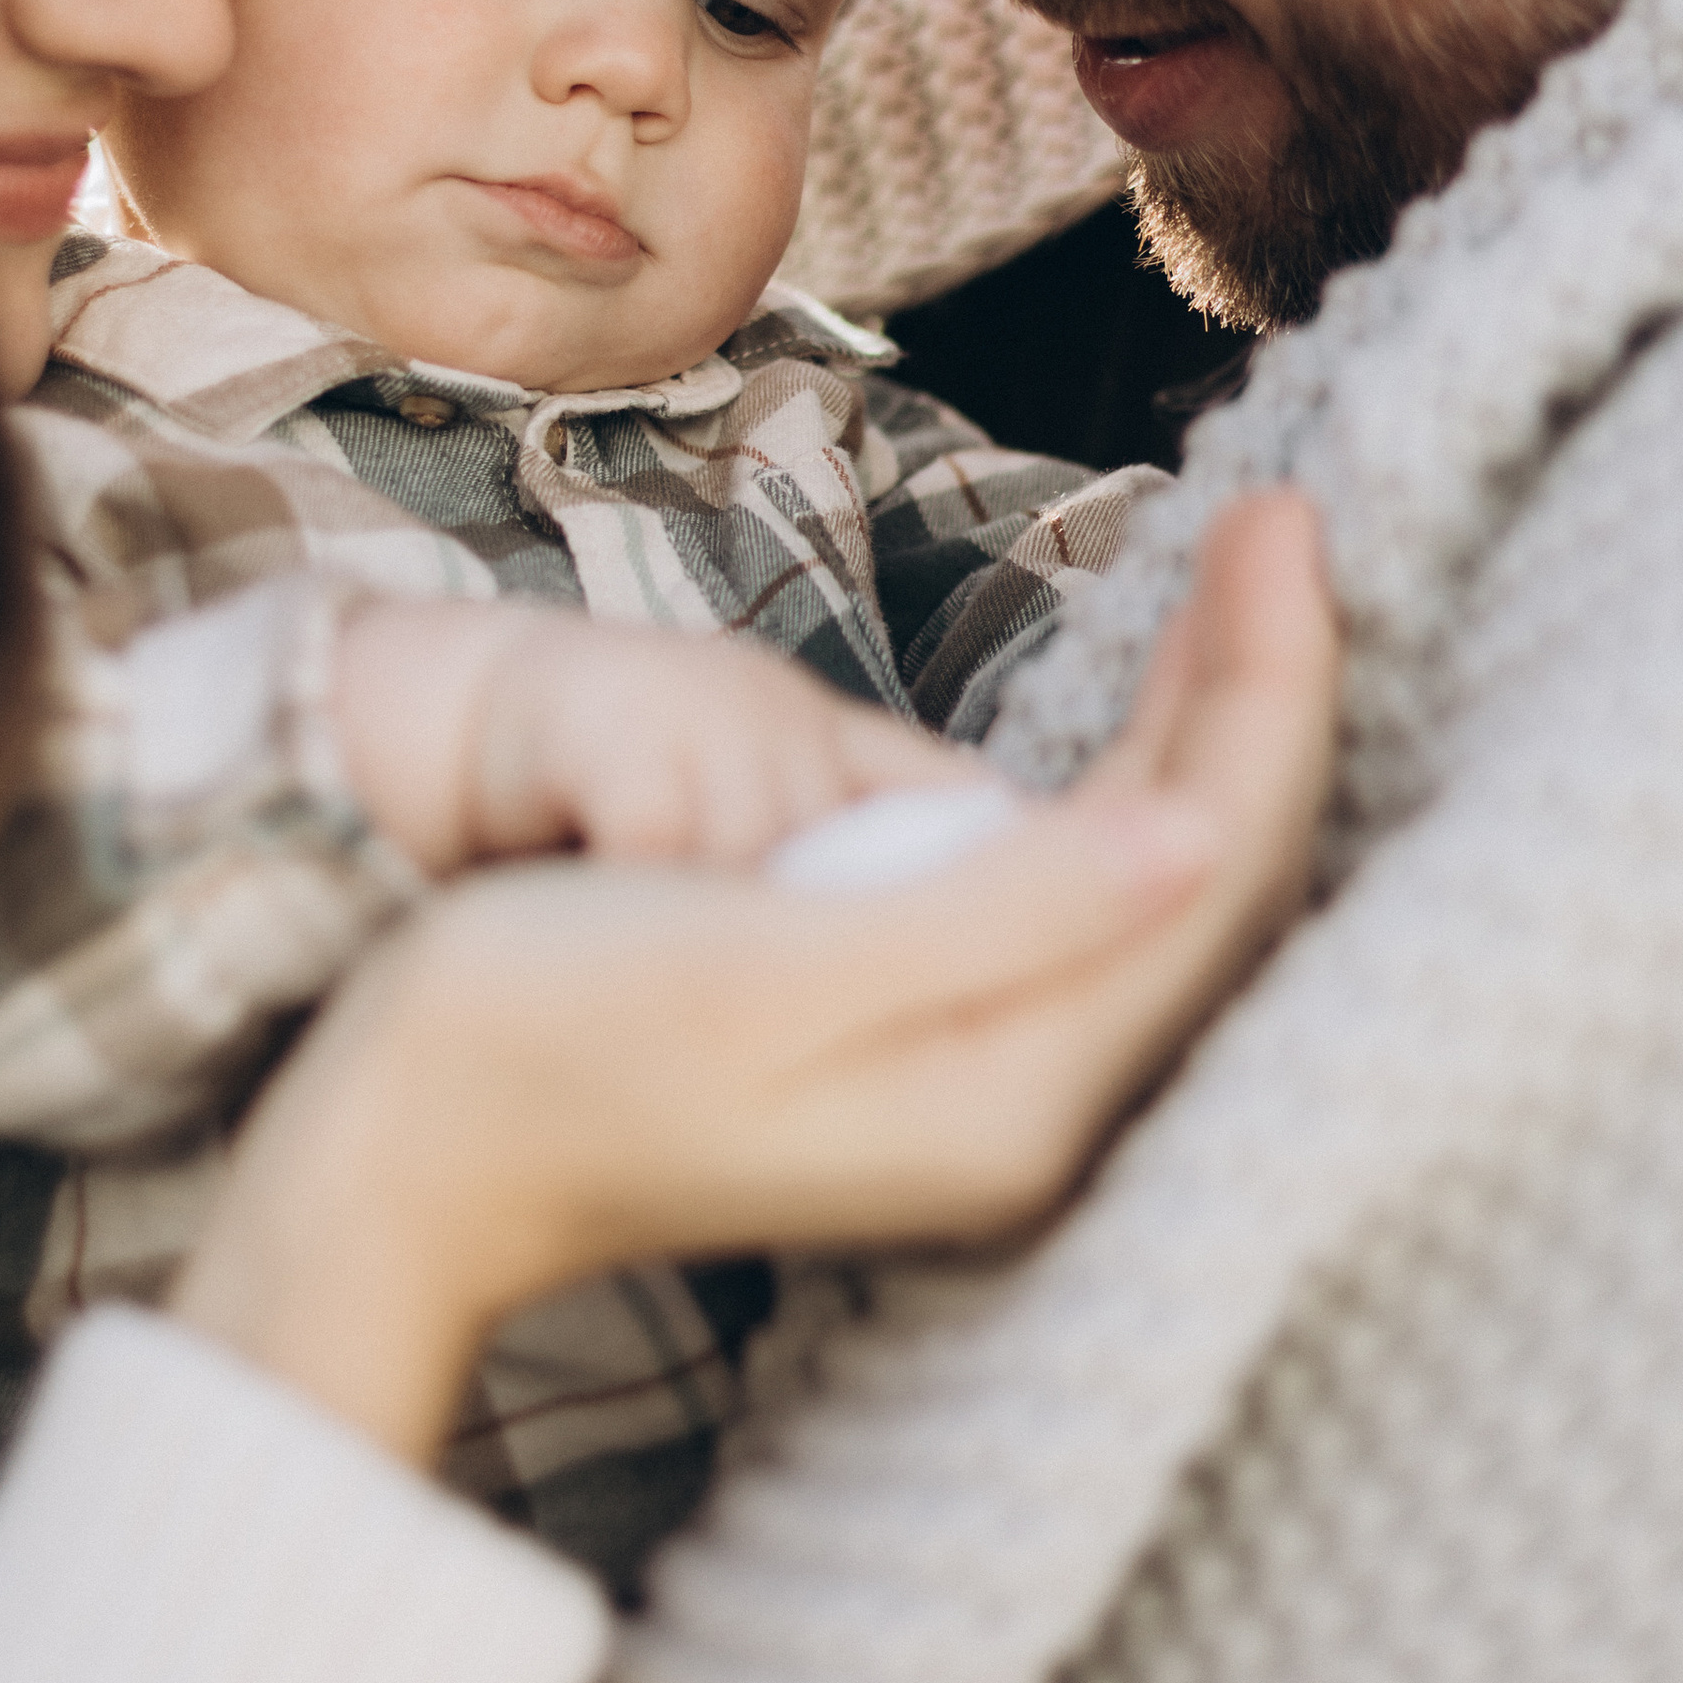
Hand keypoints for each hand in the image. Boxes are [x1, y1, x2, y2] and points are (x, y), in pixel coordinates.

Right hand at [179, 493, 1336, 1462]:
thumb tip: (1194, 834)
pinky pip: (1081, 897)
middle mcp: (1020, 1110)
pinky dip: (1130, 786)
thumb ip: (988, 911)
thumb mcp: (760, 964)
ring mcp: (978, 1089)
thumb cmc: (534, 1039)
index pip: (1207, 869)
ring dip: (1207, 731)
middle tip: (1288, 524)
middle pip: (1208, 877)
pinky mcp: (928, 1051)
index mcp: (999, 1094)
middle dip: (1262, 692)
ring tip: (1252, 581)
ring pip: (1158, 884)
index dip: (1264, 688)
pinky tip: (1149, 711)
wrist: (393, 1158)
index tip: (1282, 529)